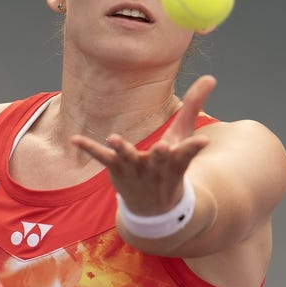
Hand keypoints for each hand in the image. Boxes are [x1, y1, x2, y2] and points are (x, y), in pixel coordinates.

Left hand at [73, 75, 215, 214]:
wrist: (154, 209)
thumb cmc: (171, 166)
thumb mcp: (183, 137)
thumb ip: (194, 106)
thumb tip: (210, 77)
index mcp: (176, 162)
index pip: (187, 154)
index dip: (194, 147)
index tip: (203, 141)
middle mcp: (156, 169)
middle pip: (159, 160)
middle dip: (161, 155)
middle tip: (163, 147)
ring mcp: (135, 171)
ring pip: (129, 160)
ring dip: (123, 150)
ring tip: (114, 139)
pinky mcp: (117, 171)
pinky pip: (103, 159)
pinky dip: (89, 148)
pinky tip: (75, 139)